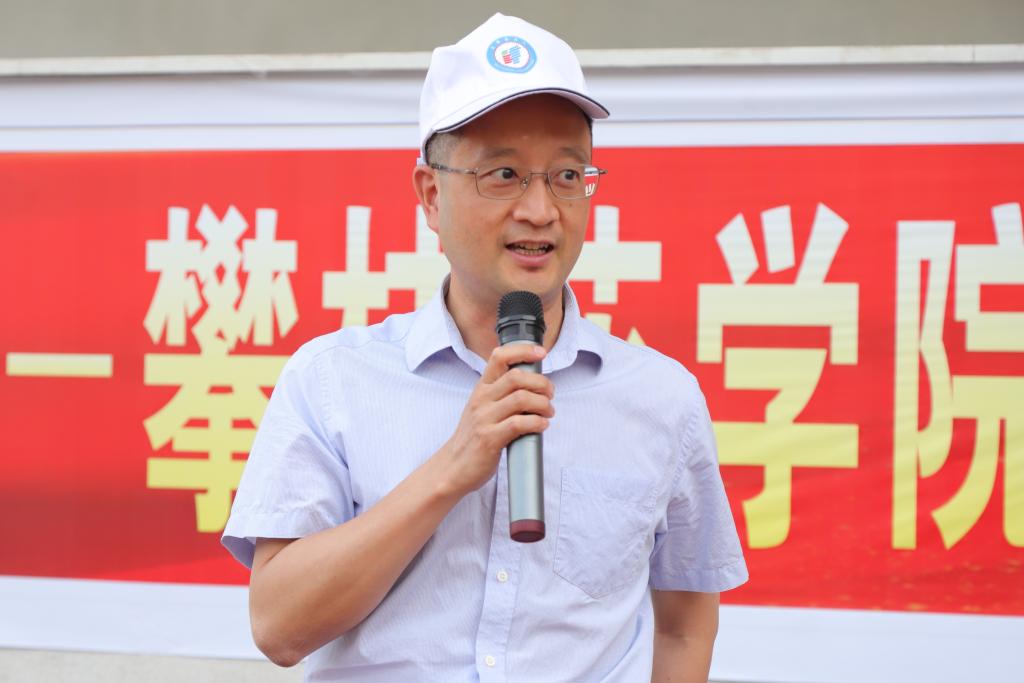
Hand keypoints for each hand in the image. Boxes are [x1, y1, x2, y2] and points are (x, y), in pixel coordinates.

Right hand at [435, 343, 553, 496]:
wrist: (452, 467)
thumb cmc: (473, 438)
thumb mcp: (482, 408)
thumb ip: (502, 394)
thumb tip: (535, 385)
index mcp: (481, 388)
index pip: (499, 357)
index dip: (523, 351)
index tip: (541, 353)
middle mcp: (481, 400)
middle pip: (516, 377)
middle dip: (541, 383)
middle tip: (550, 394)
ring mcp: (484, 419)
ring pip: (521, 399)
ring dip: (543, 404)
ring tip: (548, 412)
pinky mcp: (489, 439)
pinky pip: (518, 424)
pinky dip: (537, 423)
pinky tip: (541, 426)